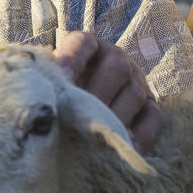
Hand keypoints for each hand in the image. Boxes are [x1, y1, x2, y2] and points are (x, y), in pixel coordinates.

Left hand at [53, 31, 163, 152]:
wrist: (84, 102)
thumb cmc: (61, 88)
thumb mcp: (53, 78)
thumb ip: (47, 80)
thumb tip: (37, 97)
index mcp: (88, 46)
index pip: (82, 44)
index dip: (71, 59)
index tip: (61, 80)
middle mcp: (116, 59)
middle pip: (116, 68)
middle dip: (99, 93)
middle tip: (83, 115)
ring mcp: (137, 81)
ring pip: (134, 93)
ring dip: (117, 116)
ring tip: (99, 135)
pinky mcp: (150, 105)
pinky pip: (154, 118)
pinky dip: (143, 135)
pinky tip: (126, 148)